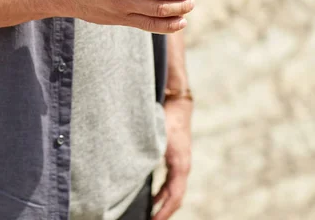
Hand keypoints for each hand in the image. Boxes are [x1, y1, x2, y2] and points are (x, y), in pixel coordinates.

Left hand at [153, 99, 192, 219]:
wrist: (178, 106)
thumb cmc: (166, 119)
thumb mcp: (156, 137)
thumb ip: (146, 153)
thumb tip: (130, 171)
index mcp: (180, 165)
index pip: (174, 196)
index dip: (164, 211)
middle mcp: (183, 167)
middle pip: (175, 198)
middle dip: (164, 213)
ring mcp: (182, 164)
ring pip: (175, 192)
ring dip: (164, 205)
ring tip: (151, 216)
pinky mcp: (177, 161)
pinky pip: (172, 183)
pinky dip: (164, 194)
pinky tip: (153, 199)